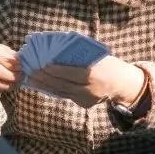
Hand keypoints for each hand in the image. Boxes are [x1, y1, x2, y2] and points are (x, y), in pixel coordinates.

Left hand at [28, 56, 145, 110]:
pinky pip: (67, 96)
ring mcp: (87, 99)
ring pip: (62, 93)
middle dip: (45, 79)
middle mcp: (89, 89)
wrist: (122, 83)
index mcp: (93, 74)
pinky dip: (54, 90)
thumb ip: (80, 55)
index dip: (55, 70)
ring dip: (46, 86)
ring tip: (33, 79)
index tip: (42, 65)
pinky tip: (44, 85)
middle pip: (62, 85)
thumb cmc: (107, 63)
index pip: (70, 73)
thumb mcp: (97, 56)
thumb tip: (56, 49)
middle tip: (32, 72)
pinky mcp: (85, 104)